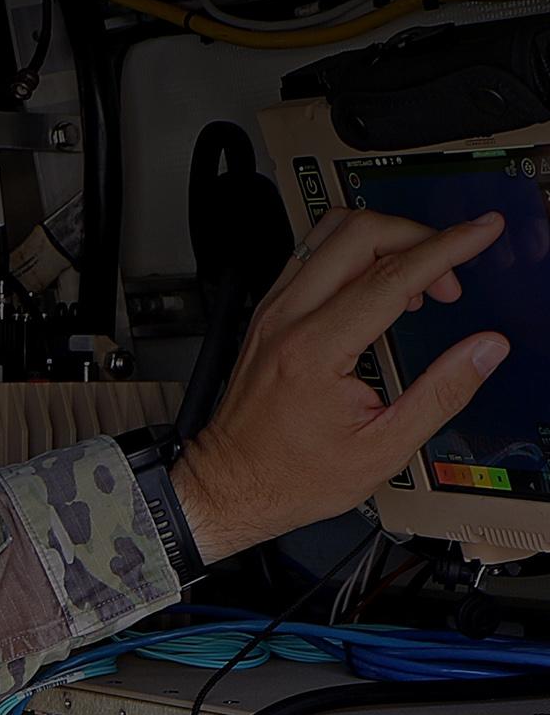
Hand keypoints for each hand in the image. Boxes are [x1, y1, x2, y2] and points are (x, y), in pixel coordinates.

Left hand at [170, 207, 508, 562]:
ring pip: (331, 233)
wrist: (231, 481)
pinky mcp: (269, 310)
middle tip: (450, 279)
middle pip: (359, 234)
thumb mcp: (383, 450)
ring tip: (419, 283)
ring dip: (386, 240)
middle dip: (418, 239)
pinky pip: (314, 254)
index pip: (391, 277)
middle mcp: (287, 316)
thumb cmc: (294, 475)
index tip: (481, 233)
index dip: (446, 249)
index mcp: (315, 350)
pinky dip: (357, 254)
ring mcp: (273, 308)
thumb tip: (484, 350)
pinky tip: (380, 287)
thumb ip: (441, 393)